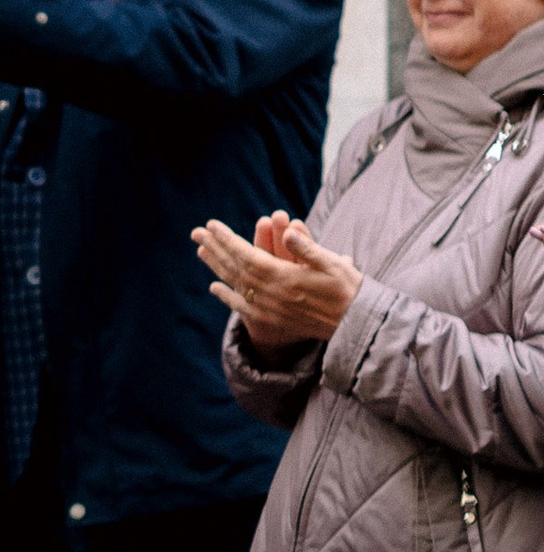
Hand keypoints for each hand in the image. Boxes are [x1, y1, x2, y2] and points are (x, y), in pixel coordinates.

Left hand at [192, 209, 362, 350]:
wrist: (354, 325)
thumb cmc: (348, 289)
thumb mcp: (333, 264)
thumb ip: (309, 249)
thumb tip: (288, 233)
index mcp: (285, 278)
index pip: (247, 255)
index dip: (228, 240)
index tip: (212, 225)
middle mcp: (272, 294)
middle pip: (236, 268)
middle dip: (215, 248)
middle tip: (197, 232)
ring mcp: (270, 308)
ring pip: (236, 284)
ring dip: (217, 266)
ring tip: (200, 251)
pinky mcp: (272, 319)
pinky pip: (244, 307)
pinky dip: (227, 296)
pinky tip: (214, 287)